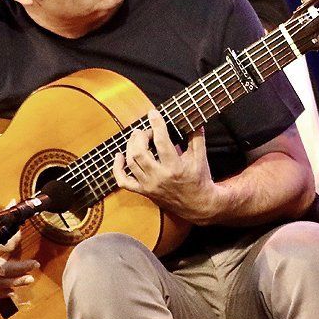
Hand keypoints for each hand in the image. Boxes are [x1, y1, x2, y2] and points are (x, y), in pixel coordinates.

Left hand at [113, 109, 221, 223]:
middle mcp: (159, 177)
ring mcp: (149, 185)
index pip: (162, 142)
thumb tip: (195, 120)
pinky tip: (119, 155)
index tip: (153, 113)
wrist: (197, 205)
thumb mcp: (201, 157)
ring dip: (130, 146)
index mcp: (175, 167)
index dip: (156, 125)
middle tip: (145, 130)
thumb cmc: (199, 179)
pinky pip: (123, 181)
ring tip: (136, 137)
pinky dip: (117, 168)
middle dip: (140, 137)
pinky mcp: (144, 192)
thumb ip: (197, 138)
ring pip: (131, 163)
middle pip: (140, 153)